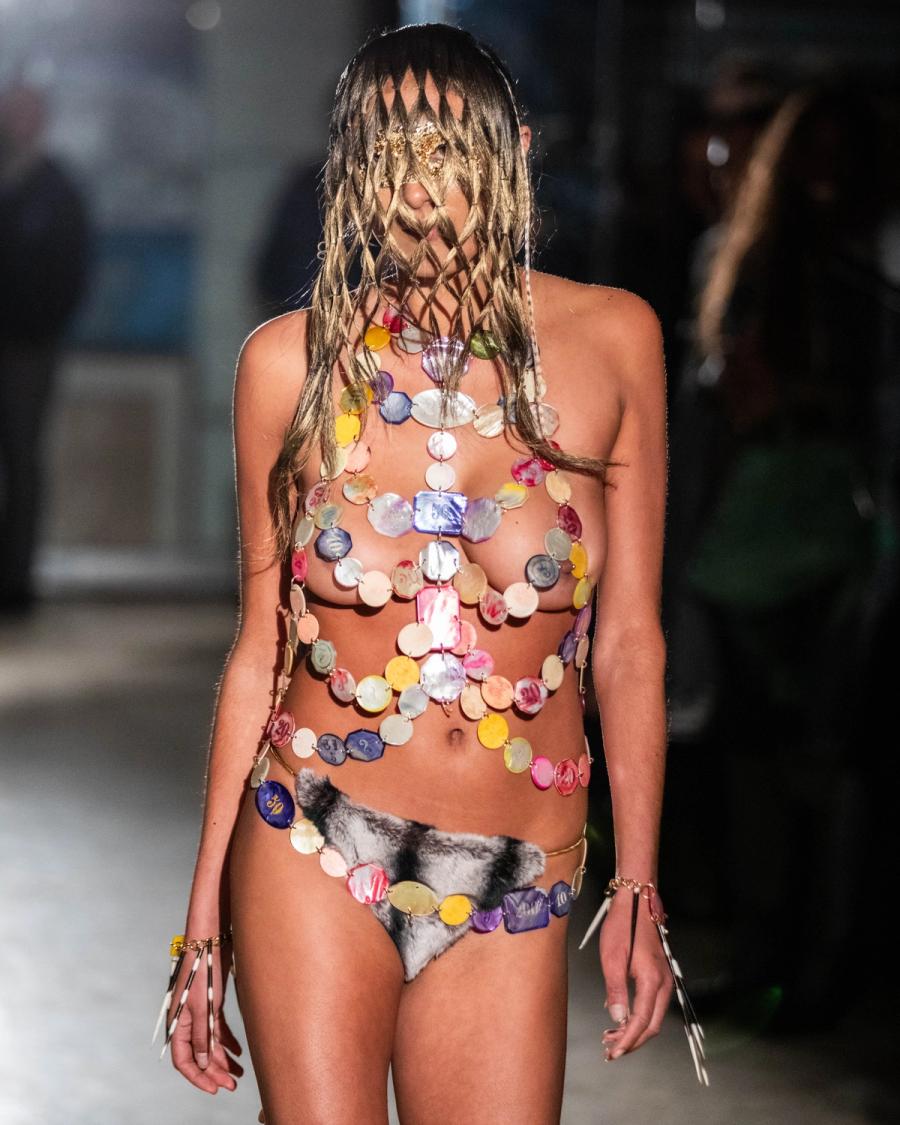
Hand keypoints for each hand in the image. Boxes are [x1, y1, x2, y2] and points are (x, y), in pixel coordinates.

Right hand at [169, 939, 244, 1093]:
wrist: (211, 938)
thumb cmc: (204, 969)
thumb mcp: (204, 1005)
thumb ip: (202, 1035)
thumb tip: (203, 1063)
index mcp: (179, 1023)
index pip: (183, 1060)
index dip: (198, 1077)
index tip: (214, 1088)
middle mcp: (188, 1020)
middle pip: (199, 1054)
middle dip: (214, 1072)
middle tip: (232, 1085)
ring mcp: (200, 1011)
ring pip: (210, 1043)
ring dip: (223, 1060)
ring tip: (239, 1073)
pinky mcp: (212, 1002)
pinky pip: (217, 1029)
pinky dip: (227, 1041)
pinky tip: (239, 1052)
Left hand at [597, 890, 672, 1059]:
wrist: (636, 901)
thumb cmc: (622, 925)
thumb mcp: (612, 957)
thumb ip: (616, 990)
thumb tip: (617, 1018)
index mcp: (652, 981)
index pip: (642, 1021)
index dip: (628, 1040)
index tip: (614, 1052)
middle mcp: (663, 983)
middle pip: (652, 1025)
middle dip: (632, 1041)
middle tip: (610, 1049)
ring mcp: (664, 979)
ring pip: (653, 1016)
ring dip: (635, 1030)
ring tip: (611, 1037)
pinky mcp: (659, 975)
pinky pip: (652, 1005)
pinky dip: (639, 1017)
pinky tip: (621, 1018)